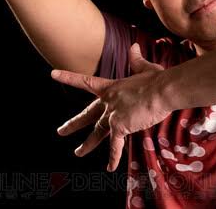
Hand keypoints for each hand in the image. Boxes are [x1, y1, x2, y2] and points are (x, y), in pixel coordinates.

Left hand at [51, 43, 169, 171]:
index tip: (53, 74)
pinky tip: (109, 168)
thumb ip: (136, 60)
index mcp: (111, 87)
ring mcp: (113, 114)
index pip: (86, 81)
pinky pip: (115, 145)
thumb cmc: (157, 79)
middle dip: (73, 124)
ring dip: (87, 144)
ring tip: (78, 153)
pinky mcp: (120, 126)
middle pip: (87, 114)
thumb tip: (133, 46)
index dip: (69, 77)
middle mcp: (108, 101)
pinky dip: (113, 157)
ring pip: (97, 132)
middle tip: (61, 132)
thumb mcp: (144, 68)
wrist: (162, 90)